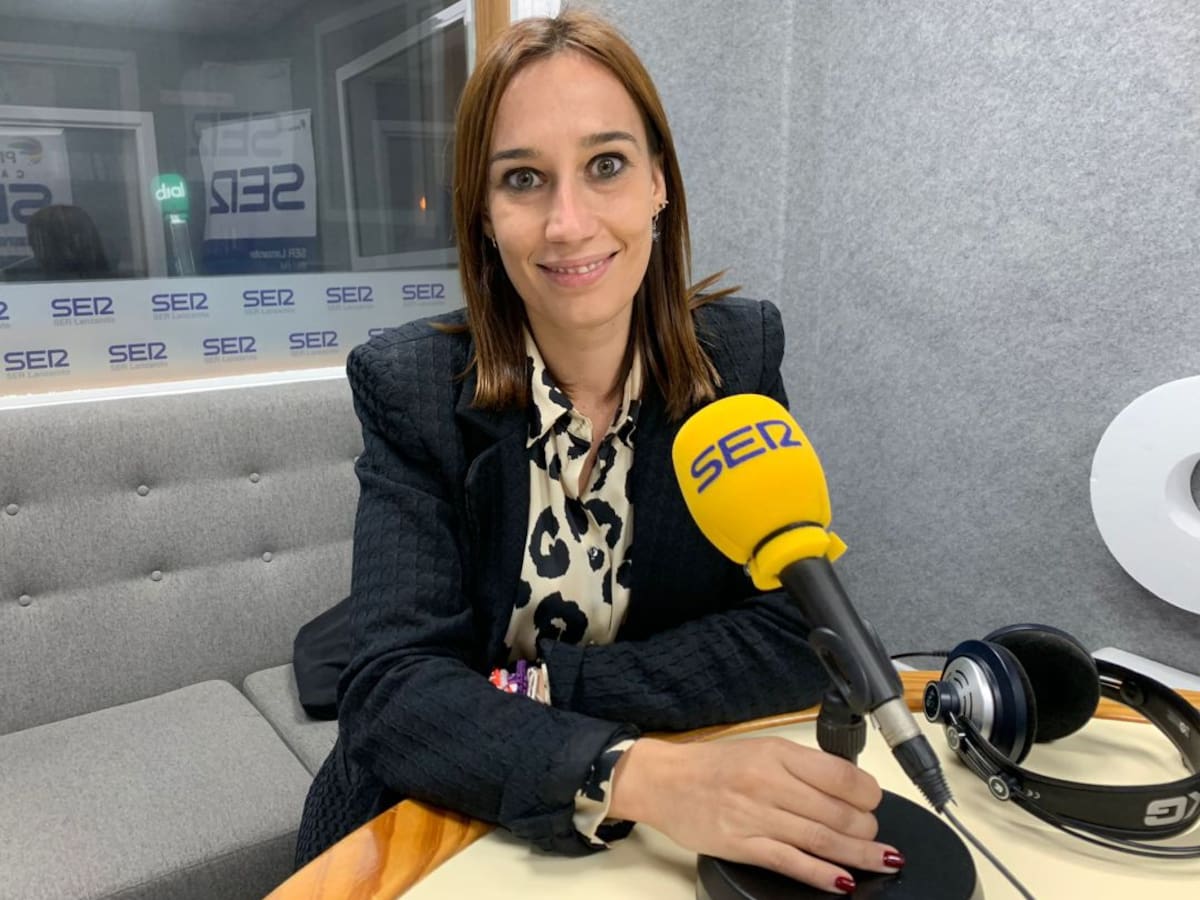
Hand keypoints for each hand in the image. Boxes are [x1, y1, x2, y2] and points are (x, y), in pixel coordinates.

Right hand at [608, 736, 902, 894]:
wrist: (662, 781)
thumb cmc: (711, 765)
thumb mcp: (760, 749)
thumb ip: (799, 767)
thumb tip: (845, 787)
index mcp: (776, 753)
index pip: (839, 775)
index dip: (868, 794)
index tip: (874, 801)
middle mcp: (768, 782)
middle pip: (836, 811)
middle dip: (866, 828)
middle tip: (875, 835)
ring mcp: (755, 816)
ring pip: (821, 839)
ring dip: (858, 854)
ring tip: (882, 860)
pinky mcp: (742, 846)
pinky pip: (791, 862)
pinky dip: (821, 875)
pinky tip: (843, 882)